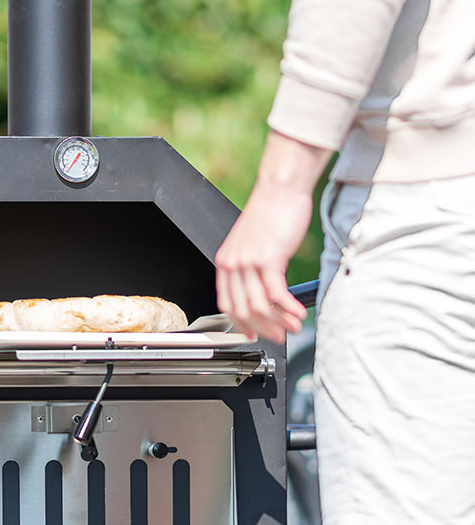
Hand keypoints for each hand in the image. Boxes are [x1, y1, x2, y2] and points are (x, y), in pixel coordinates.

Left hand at [215, 132, 330, 341]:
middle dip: (263, 328)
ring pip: (259, 305)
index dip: (240, 323)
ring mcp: (248, 262)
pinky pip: (276, 293)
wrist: (280, 189)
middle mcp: (232, 264)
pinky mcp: (267, 259)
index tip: (253, 333)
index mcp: (225, 262)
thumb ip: (251, 267)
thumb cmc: (271, 213)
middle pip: (242, 309)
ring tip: (293, 326)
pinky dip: (288, 307)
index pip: (227, 303)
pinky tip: (298, 312)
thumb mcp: (252, 244)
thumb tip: (264, 292)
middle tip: (279, 335)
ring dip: (279, 320)